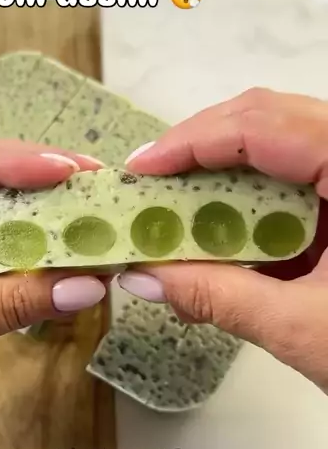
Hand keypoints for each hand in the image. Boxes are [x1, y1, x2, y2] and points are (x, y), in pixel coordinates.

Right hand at [120, 88, 327, 393]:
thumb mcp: (306, 329)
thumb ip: (219, 298)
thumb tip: (147, 276)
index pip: (266, 125)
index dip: (193, 140)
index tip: (143, 168)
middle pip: (272, 119)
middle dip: (203, 150)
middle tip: (152, 183)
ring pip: (286, 144)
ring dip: (228, 174)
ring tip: (180, 208)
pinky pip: (304, 175)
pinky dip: (258, 199)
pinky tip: (229, 232)